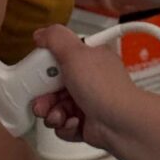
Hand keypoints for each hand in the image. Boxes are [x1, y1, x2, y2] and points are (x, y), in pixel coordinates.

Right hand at [27, 23, 136, 153]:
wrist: (120, 123)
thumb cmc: (103, 88)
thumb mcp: (76, 53)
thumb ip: (55, 38)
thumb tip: (41, 34)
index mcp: (89, 58)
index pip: (59, 58)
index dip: (45, 67)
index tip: (38, 72)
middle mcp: (88, 79)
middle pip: (52, 85)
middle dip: (44, 96)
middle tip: (42, 102)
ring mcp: (87, 102)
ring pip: (54, 107)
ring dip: (53, 113)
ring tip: (60, 115)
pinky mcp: (85, 123)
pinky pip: (63, 124)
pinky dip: (65, 126)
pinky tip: (75, 122)